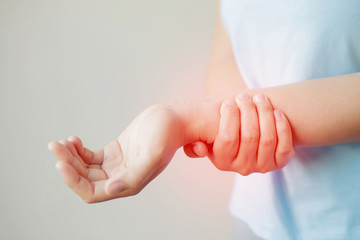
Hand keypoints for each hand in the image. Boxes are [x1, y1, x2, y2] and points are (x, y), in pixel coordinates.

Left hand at [48, 104, 180, 202]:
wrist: (175, 119)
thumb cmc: (167, 135)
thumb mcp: (152, 154)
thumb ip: (133, 175)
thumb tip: (111, 190)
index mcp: (129, 183)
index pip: (92, 192)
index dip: (73, 181)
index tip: (61, 163)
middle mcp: (120, 178)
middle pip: (84, 180)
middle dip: (67, 165)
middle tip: (55, 146)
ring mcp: (116, 165)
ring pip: (84, 168)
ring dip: (70, 157)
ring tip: (60, 142)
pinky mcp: (114, 153)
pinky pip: (90, 157)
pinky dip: (78, 150)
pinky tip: (73, 140)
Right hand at [184, 94, 294, 174]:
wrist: (242, 138)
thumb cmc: (220, 131)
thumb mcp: (202, 137)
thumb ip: (194, 144)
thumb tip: (199, 148)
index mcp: (221, 161)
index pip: (227, 138)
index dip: (229, 116)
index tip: (230, 100)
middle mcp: (241, 168)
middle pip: (249, 136)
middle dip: (248, 110)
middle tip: (245, 95)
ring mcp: (261, 167)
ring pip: (267, 139)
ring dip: (265, 114)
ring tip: (260, 98)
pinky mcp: (278, 163)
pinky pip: (284, 148)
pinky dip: (282, 128)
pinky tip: (276, 112)